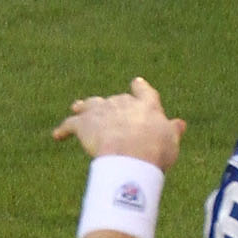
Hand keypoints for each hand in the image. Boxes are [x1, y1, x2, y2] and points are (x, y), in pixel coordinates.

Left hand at [52, 75, 185, 167]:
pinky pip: (70, 125)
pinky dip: (63, 130)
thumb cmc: (155, 150)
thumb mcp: (170, 141)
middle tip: (106, 111)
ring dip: (85, 107)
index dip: (139, 88)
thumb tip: (180, 124)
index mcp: (146, 105)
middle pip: (114, 100)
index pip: (143, 92)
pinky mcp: (83, 124)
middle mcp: (123, 103)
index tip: (136, 82)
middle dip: (110, 105)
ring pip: (91, 105)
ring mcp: (102, 111)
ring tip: (77, 107)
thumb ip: (172, 131)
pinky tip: (57, 135)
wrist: (131, 155)